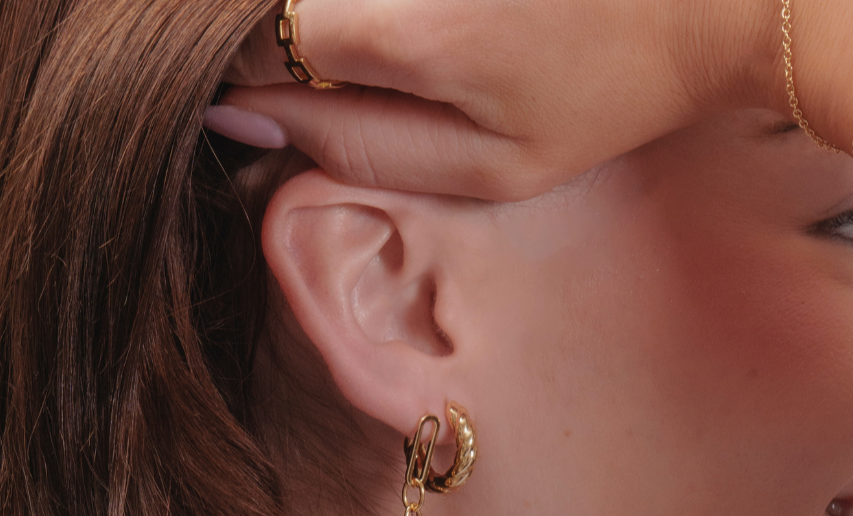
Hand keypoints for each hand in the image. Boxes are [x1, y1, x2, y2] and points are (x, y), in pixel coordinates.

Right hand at [211, 0, 770, 200]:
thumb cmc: (612, 90)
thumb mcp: (492, 162)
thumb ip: (355, 145)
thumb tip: (240, 111)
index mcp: (400, 28)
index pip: (245, 42)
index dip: (262, 74)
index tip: (321, 90)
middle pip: (276, 1)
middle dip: (302, 31)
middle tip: (396, 59)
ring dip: (351, 12)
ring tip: (451, 30)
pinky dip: (388, 1)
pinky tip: (457, 14)